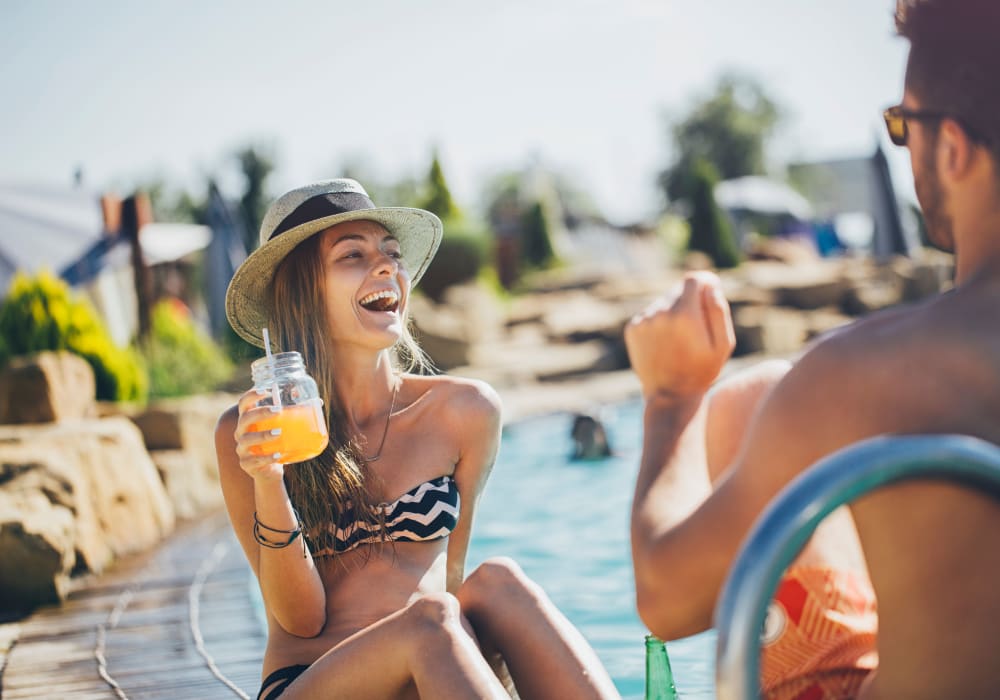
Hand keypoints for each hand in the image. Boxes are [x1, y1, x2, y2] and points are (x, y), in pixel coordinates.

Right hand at [234, 389, 286, 482]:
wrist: (269, 469)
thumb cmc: (276, 442)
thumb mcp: (282, 427)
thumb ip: (295, 414)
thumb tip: (318, 402)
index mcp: (248, 420)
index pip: (244, 403)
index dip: (251, 395)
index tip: (265, 390)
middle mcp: (241, 432)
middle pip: (245, 418)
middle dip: (260, 413)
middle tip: (277, 411)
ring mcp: (242, 449)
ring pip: (246, 440)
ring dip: (263, 435)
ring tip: (279, 433)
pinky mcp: (246, 464)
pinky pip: (254, 460)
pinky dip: (266, 457)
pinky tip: (278, 455)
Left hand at [625, 271, 735, 400]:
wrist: (670, 397)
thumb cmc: (702, 371)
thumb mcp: (723, 344)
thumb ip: (719, 310)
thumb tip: (710, 284)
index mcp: (684, 314)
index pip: (694, 279)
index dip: (705, 283)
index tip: (710, 291)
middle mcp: (660, 312)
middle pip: (679, 289)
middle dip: (691, 301)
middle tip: (697, 328)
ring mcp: (643, 320)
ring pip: (664, 302)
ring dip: (674, 313)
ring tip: (680, 340)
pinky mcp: (632, 328)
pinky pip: (651, 314)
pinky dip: (659, 323)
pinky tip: (665, 344)